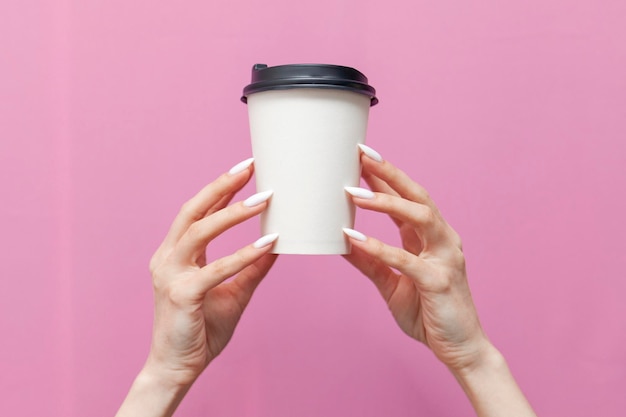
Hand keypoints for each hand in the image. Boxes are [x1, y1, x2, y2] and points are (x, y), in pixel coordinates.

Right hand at [144, 159, 277, 387]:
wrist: (178, 368)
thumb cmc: (201, 329)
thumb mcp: (234, 292)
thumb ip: (252, 268)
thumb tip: (278, 245)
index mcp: (176, 254)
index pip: (198, 212)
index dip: (221, 189)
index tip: (246, 169)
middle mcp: (167, 258)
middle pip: (193, 211)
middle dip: (221, 186)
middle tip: (250, 167)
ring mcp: (170, 275)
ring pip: (200, 232)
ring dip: (233, 213)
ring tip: (264, 199)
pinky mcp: (180, 294)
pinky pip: (215, 268)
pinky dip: (242, 254)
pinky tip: (267, 244)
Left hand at [343, 146, 487, 373]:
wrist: (459, 348)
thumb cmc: (429, 313)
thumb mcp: (391, 284)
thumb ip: (370, 262)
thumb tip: (343, 241)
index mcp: (429, 239)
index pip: (406, 200)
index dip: (384, 178)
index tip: (361, 157)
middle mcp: (442, 241)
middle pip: (417, 197)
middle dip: (389, 174)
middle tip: (361, 155)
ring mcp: (445, 258)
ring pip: (420, 217)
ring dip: (387, 203)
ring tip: (355, 193)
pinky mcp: (439, 281)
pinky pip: (407, 259)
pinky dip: (381, 248)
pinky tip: (356, 239)